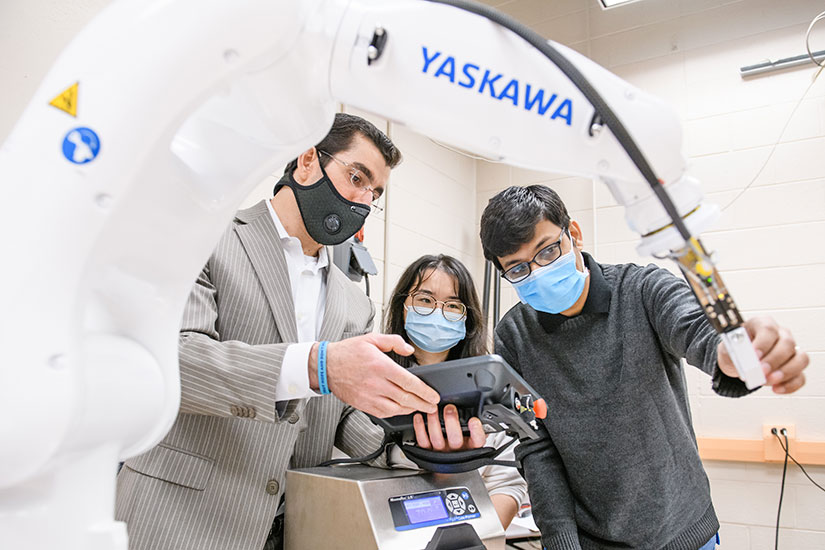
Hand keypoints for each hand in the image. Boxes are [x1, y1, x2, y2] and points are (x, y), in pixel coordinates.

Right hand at [309, 333, 439, 417]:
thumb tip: (409, 350)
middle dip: (423, 403)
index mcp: (380, 366)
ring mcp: (369, 396)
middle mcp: (376, 383)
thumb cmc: (348, 352)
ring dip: (412, 410)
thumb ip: (394, 342)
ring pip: (396, 408)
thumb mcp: (372, 339)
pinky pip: (384, 413)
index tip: (434, 395)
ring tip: (422, 408)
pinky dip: (396, 413)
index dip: (425, 391)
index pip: (409, 382)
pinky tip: (403, 410)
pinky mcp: (363, 405)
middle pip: (406, 398)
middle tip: (433, 406)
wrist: (326, 366)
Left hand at [412, 404, 486, 450]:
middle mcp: (456, 452)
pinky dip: (419, 429)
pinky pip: (423, 441)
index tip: (474, 421)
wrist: (450, 472)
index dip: (476, 431)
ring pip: (437, 438)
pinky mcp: (428, 452)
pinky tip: (419, 417)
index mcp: (471, 448)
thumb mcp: (474, 441)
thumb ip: (477, 430)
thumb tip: (481, 414)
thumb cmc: (463, 452)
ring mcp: (441, 453)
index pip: (478, 441)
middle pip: (455, 439)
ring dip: (434, 422)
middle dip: (452, 422)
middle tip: (450, 408)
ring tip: (433, 409)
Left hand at [717, 316, 808, 393]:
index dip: (763, 344)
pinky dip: (790, 385)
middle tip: (761, 371)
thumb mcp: (729, 349)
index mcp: (762, 324)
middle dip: (774, 360)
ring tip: (768, 381)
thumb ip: (737, 354)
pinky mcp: (794, 368)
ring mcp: (791, 351)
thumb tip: (748, 362)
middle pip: (787, 344)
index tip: (754, 356)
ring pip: (801, 359)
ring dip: (786, 372)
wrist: (737, 360)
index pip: (768, 330)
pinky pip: (800, 376)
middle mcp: (781, 335)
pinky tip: (776, 389)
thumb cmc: (735, 350)